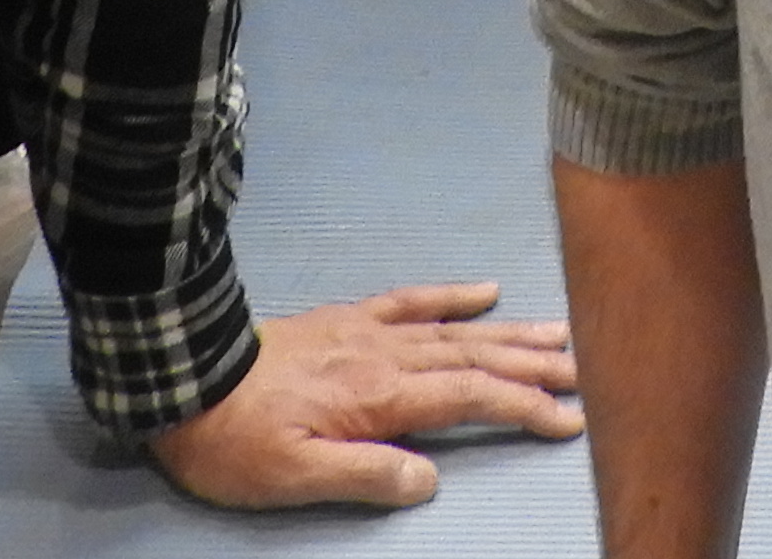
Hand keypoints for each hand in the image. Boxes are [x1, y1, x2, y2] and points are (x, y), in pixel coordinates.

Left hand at [149, 281, 582, 507]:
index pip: (469, 399)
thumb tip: (430, 478)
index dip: (523, 407)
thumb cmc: (235, 439)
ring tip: (558, 334)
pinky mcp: (347, 320)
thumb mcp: (293, 476)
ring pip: (456, 330)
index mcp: (380, 394)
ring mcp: (368, 331)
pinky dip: (452, 296)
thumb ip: (365, 474)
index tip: (568, 418)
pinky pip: (411, 301)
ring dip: (511, 333)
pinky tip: (484, 292)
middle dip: (535, 366)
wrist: (184, 376)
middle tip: (587, 371)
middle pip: (476, 358)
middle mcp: (386, 355)